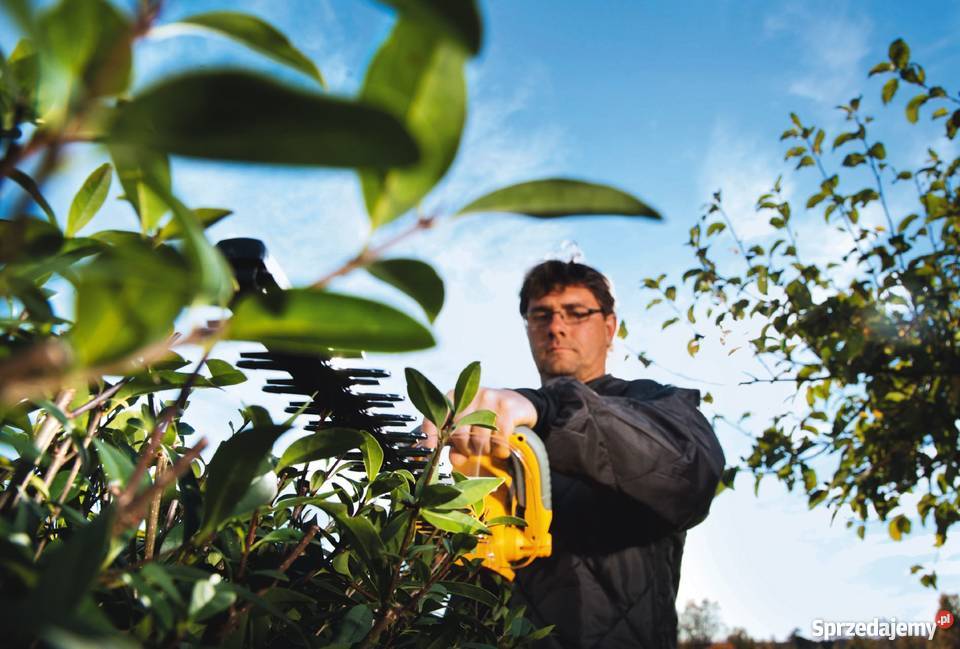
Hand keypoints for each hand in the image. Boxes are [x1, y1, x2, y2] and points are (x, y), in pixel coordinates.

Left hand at [420, 387, 537, 463]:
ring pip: (479, 439)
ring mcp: (489, 398)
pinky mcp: (506, 407)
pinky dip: (499, 450)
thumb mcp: (467, 428)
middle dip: (465, 449)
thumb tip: (454, 460)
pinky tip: (500, 448)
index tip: (430, 449)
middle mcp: (470, 395)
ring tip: (487, 448)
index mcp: (454, 397)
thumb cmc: (485, 418)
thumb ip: (455, 444)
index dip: (430, 434)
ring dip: (483, 451)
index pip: (436, 415)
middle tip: (472, 452)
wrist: (517, 404)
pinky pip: (499, 439)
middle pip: (459, 432)